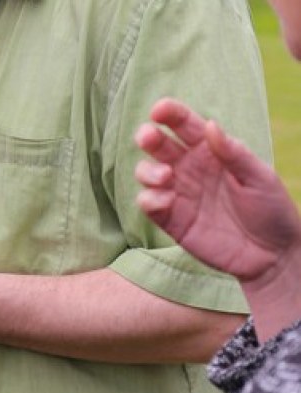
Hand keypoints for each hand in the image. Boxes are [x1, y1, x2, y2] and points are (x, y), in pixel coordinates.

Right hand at [134, 97, 300, 282]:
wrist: (272, 255)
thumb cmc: (272, 210)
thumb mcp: (260, 178)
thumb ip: (234, 153)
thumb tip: (209, 126)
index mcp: (211, 152)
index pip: (185, 126)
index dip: (170, 114)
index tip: (159, 110)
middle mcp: (189, 169)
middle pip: (158, 146)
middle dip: (148, 137)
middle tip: (148, 137)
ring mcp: (178, 194)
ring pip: (146, 173)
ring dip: (147, 170)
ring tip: (165, 178)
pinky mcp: (170, 220)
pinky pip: (148, 204)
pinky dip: (150, 199)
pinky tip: (167, 201)